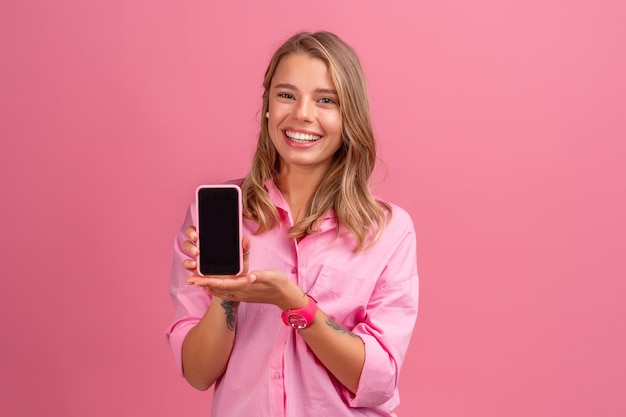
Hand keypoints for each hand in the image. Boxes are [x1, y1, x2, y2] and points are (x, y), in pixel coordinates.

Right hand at [181, 225, 250, 290]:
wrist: (234, 285)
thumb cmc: (237, 269)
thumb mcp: (242, 258)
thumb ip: (245, 248)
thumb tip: (245, 238)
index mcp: (211, 242)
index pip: (199, 231)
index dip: (194, 231)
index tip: (197, 235)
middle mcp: (202, 248)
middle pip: (190, 239)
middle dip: (190, 241)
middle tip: (196, 244)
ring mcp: (197, 259)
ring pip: (187, 250)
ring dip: (189, 251)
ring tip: (196, 259)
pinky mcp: (196, 270)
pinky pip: (188, 265)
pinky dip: (188, 264)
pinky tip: (194, 266)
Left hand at [188, 268, 306, 310]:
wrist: (286, 297)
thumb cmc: (280, 284)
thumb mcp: (273, 277)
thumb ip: (260, 276)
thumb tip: (250, 276)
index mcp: (244, 286)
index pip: (222, 283)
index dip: (208, 281)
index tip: (195, 279)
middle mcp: (241, 292)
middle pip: (217, 288)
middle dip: (203, 284)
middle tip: (189, 280)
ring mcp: (242, 295)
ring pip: (220, 291)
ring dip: (208, 287)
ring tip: (196, 283)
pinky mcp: (245, 294)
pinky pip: (226, 293)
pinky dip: (217, 290)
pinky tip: (212, 288)